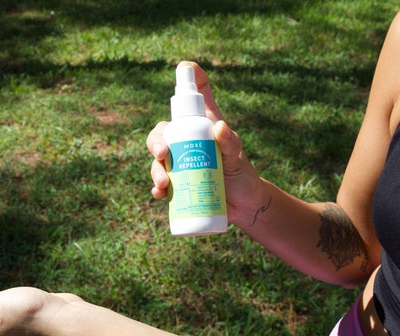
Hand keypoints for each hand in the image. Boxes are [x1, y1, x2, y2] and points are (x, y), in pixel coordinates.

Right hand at [146, 61, 263, 225]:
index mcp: (203, 126)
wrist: (244, 205)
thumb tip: (218, 127)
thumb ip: (230, 142)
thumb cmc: (243, 175)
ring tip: (164, 184)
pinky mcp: (178, 183)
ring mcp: (180, 162)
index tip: (185, 66)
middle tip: (161, 154)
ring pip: (157, 159)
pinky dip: (157, 188)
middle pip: (163, 132)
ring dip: (155, 169)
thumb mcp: (238, 157)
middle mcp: (188, 141)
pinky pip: (160, 183)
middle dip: (155, 141)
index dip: (190, 77)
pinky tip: (160, 194)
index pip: (196, 96)